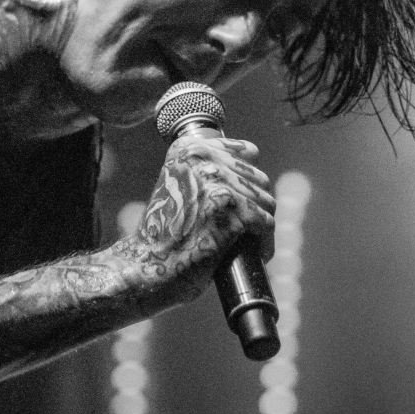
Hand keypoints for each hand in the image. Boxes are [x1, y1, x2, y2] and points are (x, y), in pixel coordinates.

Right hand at [113, 136, 274, 312]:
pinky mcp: (231, 210)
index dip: (247, 179)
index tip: (241, 201)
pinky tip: (258, 253)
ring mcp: (217, 183)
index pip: (245, 151)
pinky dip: (265, 242)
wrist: (148, 264)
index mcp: (188, 149)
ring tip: (251, 241)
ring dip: (262, 225)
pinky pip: (266, 223)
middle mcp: (202, 160)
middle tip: (246, 227)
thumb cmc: (165, 231)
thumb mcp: (181, 184)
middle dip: (257, 205)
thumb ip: (209, 166)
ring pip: (265, 200)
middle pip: (258, 178)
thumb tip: (253, 152)